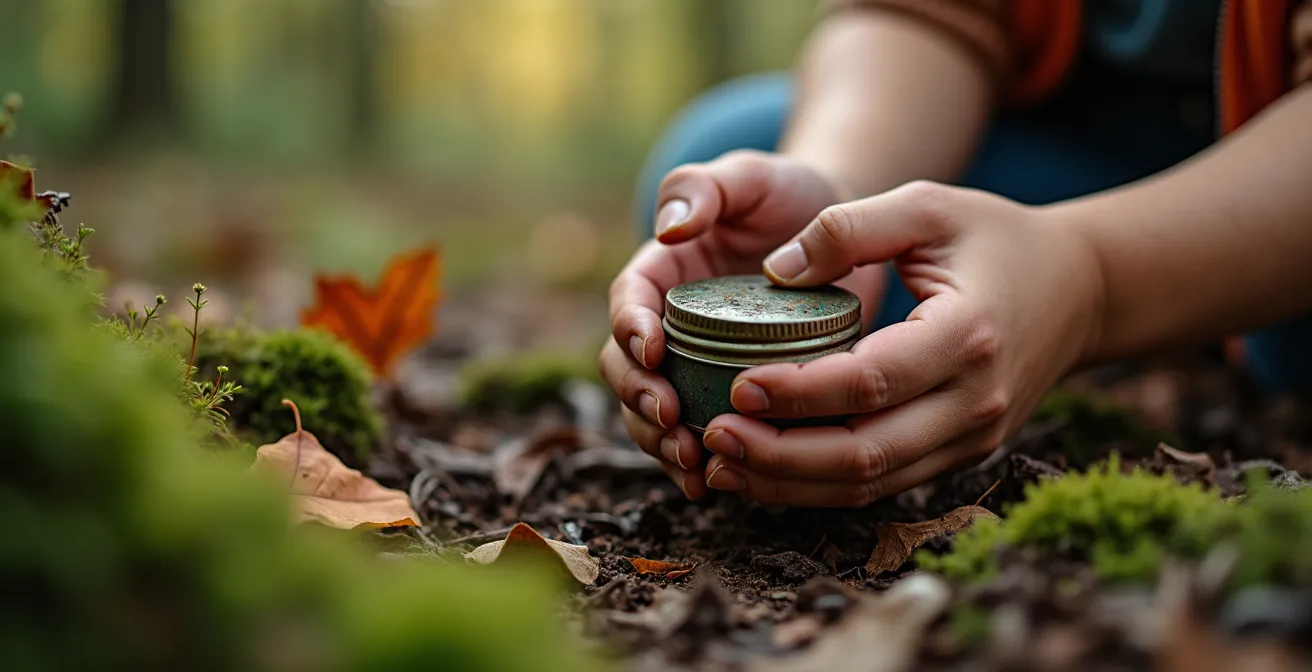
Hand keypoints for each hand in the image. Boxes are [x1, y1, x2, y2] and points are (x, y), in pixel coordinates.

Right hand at [600, 151, 886, 499]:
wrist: (844, 235)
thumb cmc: (792, 197)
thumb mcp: (751, 176)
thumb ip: (705, 187)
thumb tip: (670, 227)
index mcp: (661, 271)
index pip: (627, 304)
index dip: (627, 330)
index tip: (652, 350)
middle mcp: (668, 325)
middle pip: (627, 371)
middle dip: (639, 401)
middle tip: (672, 420)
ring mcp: (696, 366)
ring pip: (655, 415)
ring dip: (662, 444)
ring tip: (693, 463)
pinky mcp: (730, 396)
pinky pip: (701, 435)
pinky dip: (700, 463)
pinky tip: (713, 484)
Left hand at [699, 181, 1104, 506]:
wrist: (1080, 289)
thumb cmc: (996, 238)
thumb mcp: (927, 205)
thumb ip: (848, 227)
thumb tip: (773, 270)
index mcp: (968, 335)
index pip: (871, 382)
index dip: (799, 393)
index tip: (737, 387)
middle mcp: (975, 401)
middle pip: (866, 454)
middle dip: (781, 455)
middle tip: (713, 437)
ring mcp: (972, 436)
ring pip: (870, 484)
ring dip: (791, 483)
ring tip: (723, 464)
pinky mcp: (960, 453)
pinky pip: (883, 483)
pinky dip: (820, 487)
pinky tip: (766, 471)